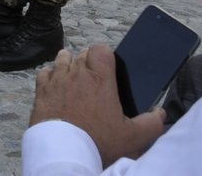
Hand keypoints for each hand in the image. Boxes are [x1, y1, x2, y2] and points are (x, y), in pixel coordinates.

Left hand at [30, 47, 166, 166]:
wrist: (65, 153)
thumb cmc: (99, 142)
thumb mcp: (133, 137)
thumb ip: (151, 124)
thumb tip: (160, 113)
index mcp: (99, 79)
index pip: (100, 49)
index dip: (105, 55)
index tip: (108, 68)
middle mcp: (76, 74)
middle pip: (82, 54)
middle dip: (89, 61)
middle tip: (95, 78)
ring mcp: (56, 80)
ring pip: (62, 59)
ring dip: (69, 64)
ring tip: (75, 78)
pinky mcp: (41, 90)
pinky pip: (45, 73)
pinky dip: (51, 75)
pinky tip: (56, 86)